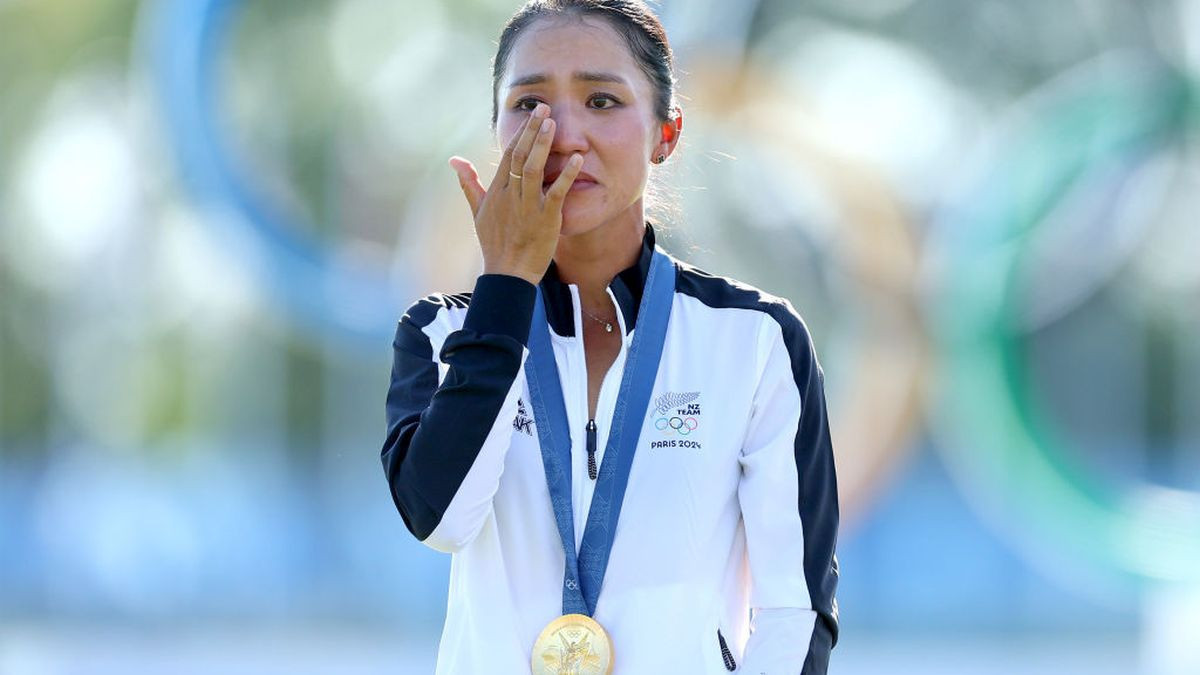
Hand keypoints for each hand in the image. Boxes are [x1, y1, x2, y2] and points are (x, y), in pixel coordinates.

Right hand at [449, 103, 583, 285]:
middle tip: (544, 108)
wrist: (507, 273)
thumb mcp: (477, 211)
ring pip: (534, 168)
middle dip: (532, 129)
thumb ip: (469, 183)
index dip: (521, 132)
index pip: (509, 154)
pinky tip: (577, 159)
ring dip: (543, 144)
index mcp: (497, 190)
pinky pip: (556, 192)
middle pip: (520, 155)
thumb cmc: (494, 243)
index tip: (532, 115)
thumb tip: (454, 161)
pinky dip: (567, 175)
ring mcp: (527, 205)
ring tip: (552, 122)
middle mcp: (510, 194)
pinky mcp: (545, 218)